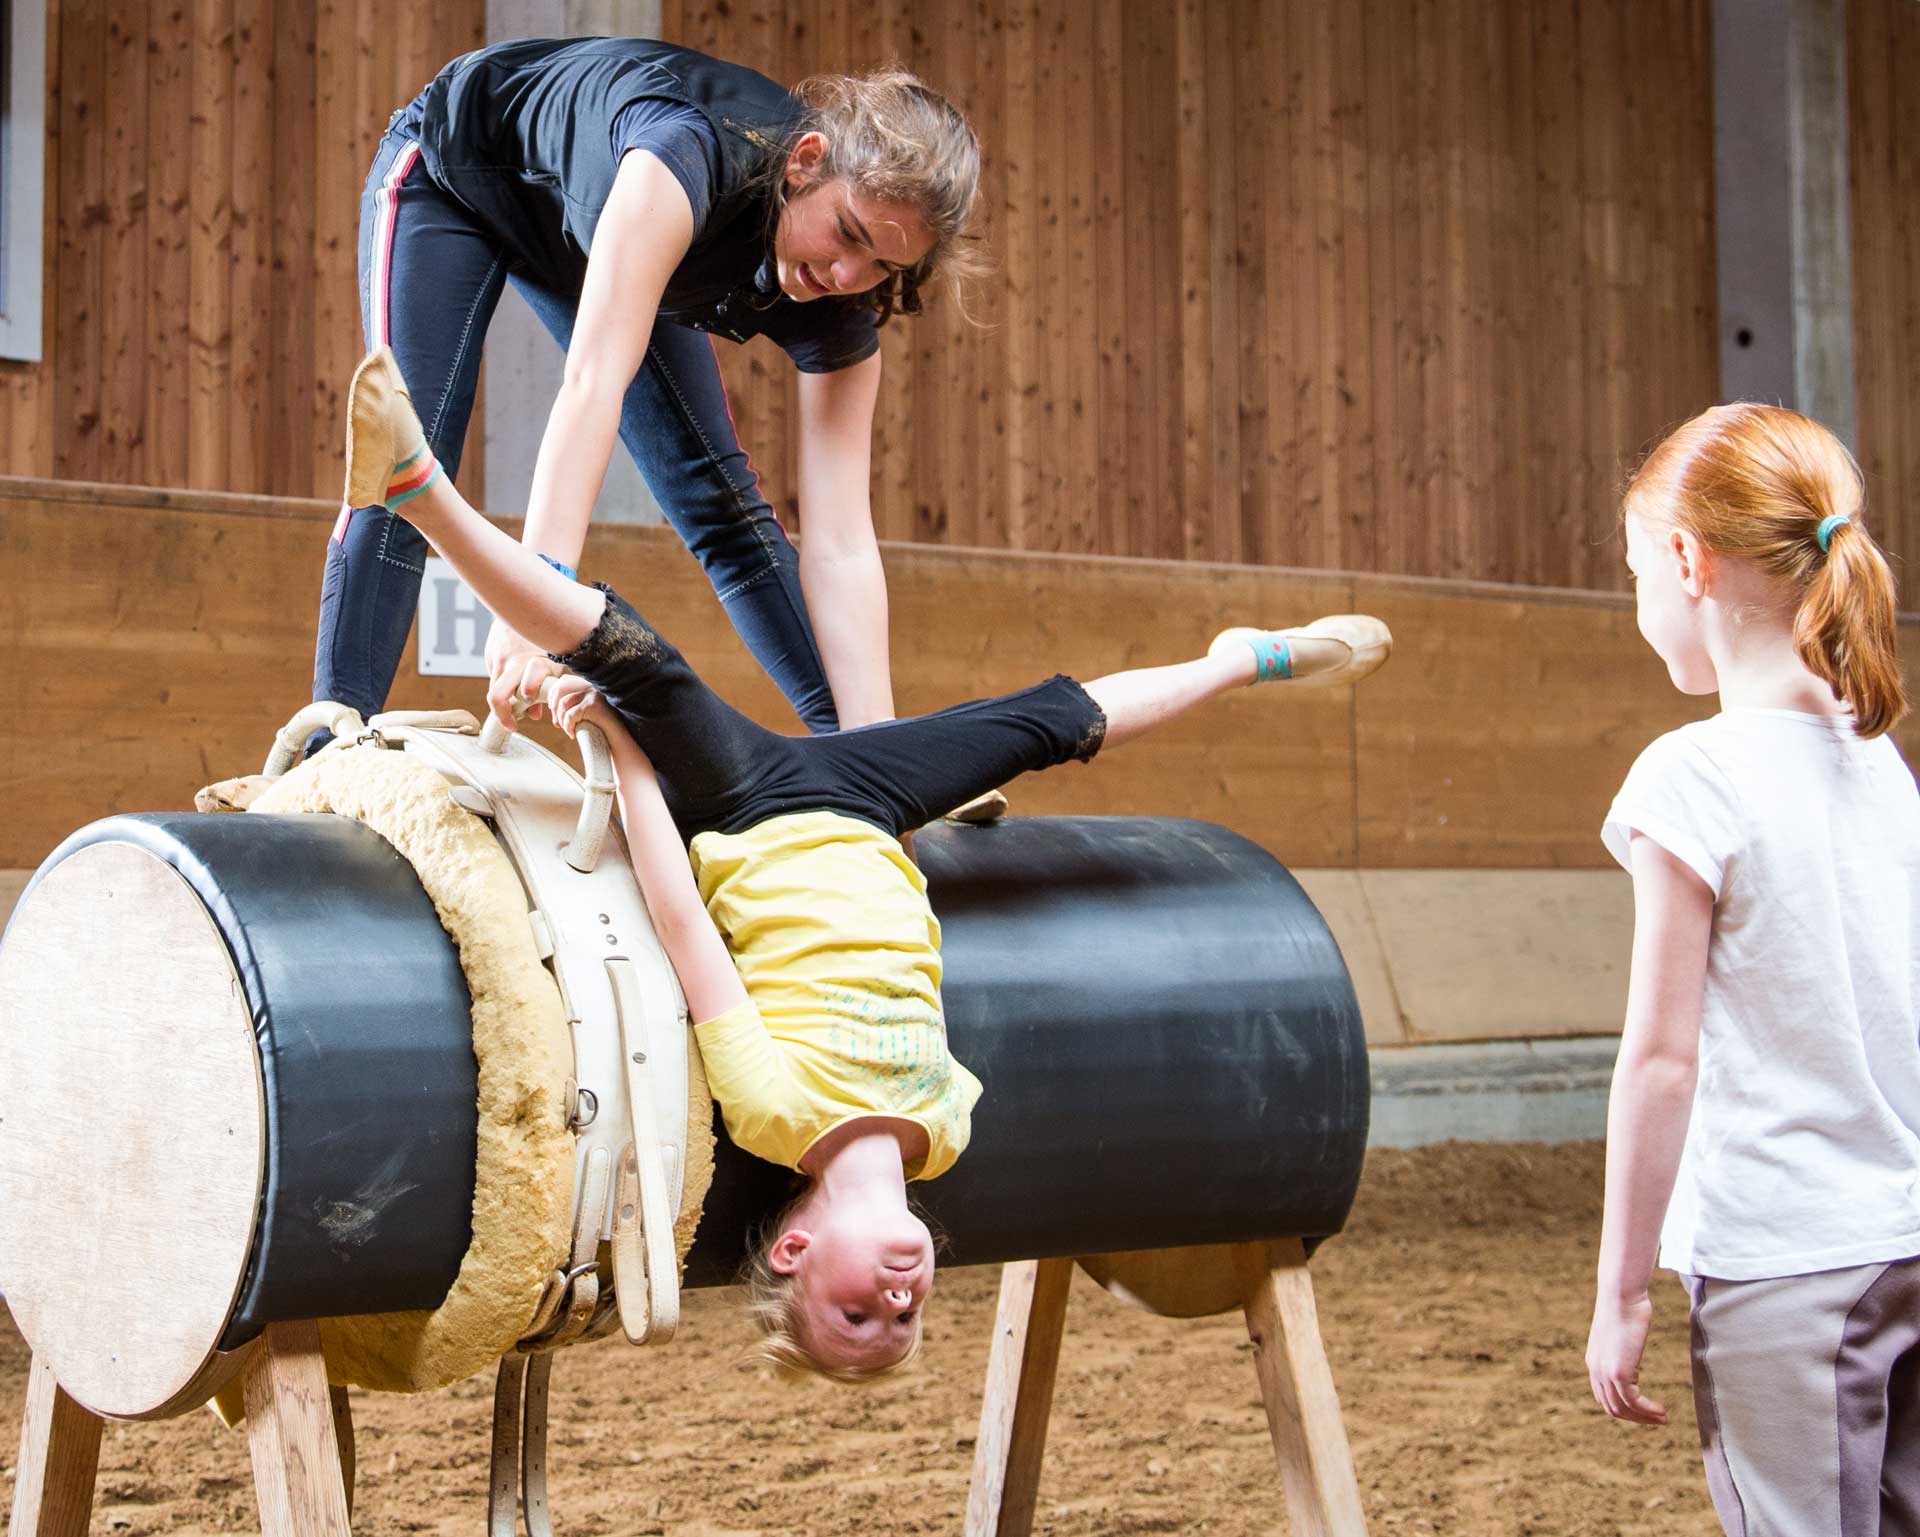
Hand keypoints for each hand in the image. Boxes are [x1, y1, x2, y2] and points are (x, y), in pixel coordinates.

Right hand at [485, 620, 562, 732]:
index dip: (524, 707)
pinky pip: (494, 674)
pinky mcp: (491, 653)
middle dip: (502, 714)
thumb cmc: (548, 639)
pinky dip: (502, 680)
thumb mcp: (556, 663)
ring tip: (517, 698)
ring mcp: (500, 657)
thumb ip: (548, 688)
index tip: (520, 722)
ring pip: (495, 687)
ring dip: (504, 696)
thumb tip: (536, 716)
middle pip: (497, 697)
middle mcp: (515, 661)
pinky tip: (513, 674)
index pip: (527, 690)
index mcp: (538, 663)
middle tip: (511, 723)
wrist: (528, 607)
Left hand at [547, 673, 609, 738]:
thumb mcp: (592, 714)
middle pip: (561, 688)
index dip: (555, 696)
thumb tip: (556, 710)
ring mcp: (593, 695)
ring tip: (568, 730)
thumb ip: (578, 707)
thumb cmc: (608, 730)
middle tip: (558, 724)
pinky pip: (570, 715)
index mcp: (591, 686)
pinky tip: (572, 734)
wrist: (624, 738)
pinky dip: (568, 726)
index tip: (554, 711)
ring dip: (561, 719)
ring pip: (563, 704)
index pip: (566, 681)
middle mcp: (592, 687)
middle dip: (554, 708)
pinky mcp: (593, 705)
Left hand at [1586, 1291, 1666, 1424]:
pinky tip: (1661, 1410)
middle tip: (1658, 1419)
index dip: (1625, 1409)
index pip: (1604, 1397)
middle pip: (1612, 1407)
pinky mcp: (1618, 1372)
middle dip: (1636, 1418)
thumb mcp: (1620, 1331)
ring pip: (1623, 1408)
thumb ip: (1622, 1345)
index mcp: (1594, 1361)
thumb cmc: (1625, 1306)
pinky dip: (1648, 1410)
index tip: (1644, 1411)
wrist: (1621, 1294)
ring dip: (1644, 1417)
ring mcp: (1605, 1372)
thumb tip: (1630, 1342)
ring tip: (1663, 1418)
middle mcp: (1596, 1370)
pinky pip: (1633, 1402)